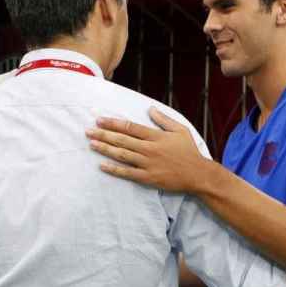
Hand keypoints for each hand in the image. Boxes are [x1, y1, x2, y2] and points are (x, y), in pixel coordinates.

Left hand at [87, 107, 211, 192]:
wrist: (197, 174)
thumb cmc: (189, 151)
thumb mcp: (180, 130)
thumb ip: (164, 119)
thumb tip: (150, 109)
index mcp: (156, 136)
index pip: (130, 127)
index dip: (113, 123)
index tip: (100, 120)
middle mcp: (149, 149)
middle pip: (122, 140)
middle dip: (103, 134)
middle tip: (88, 131)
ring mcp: (148, 164)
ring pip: (122, 155)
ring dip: (105, 149)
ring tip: (92, 144)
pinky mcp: (147, 178)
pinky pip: (127, 173)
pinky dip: (114, 169)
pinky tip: (102, 165)